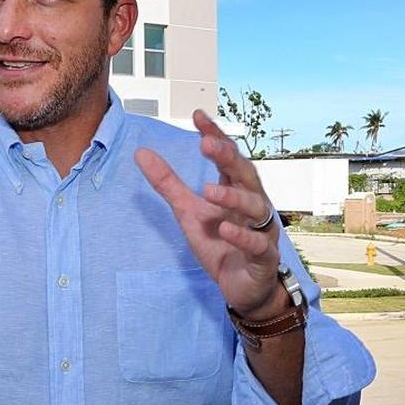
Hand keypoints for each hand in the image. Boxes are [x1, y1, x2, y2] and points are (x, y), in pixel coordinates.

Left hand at [134, 109, 285, 319]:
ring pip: (255, 207)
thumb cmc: (220, 245)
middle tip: (205, 143)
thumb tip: (141, 152)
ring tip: (208, 190)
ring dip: (234, 198)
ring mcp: (261, 230)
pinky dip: (242, 237)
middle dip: (227, 158)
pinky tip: (226, 229)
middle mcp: (253, 205)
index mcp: (235, 190)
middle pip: (245, 175)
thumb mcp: (188, 211)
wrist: (243, 288)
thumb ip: (168, 184)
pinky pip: (257, 245)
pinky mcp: (263, 258)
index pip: (228, 157)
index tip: (198, 116)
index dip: (215, 136)